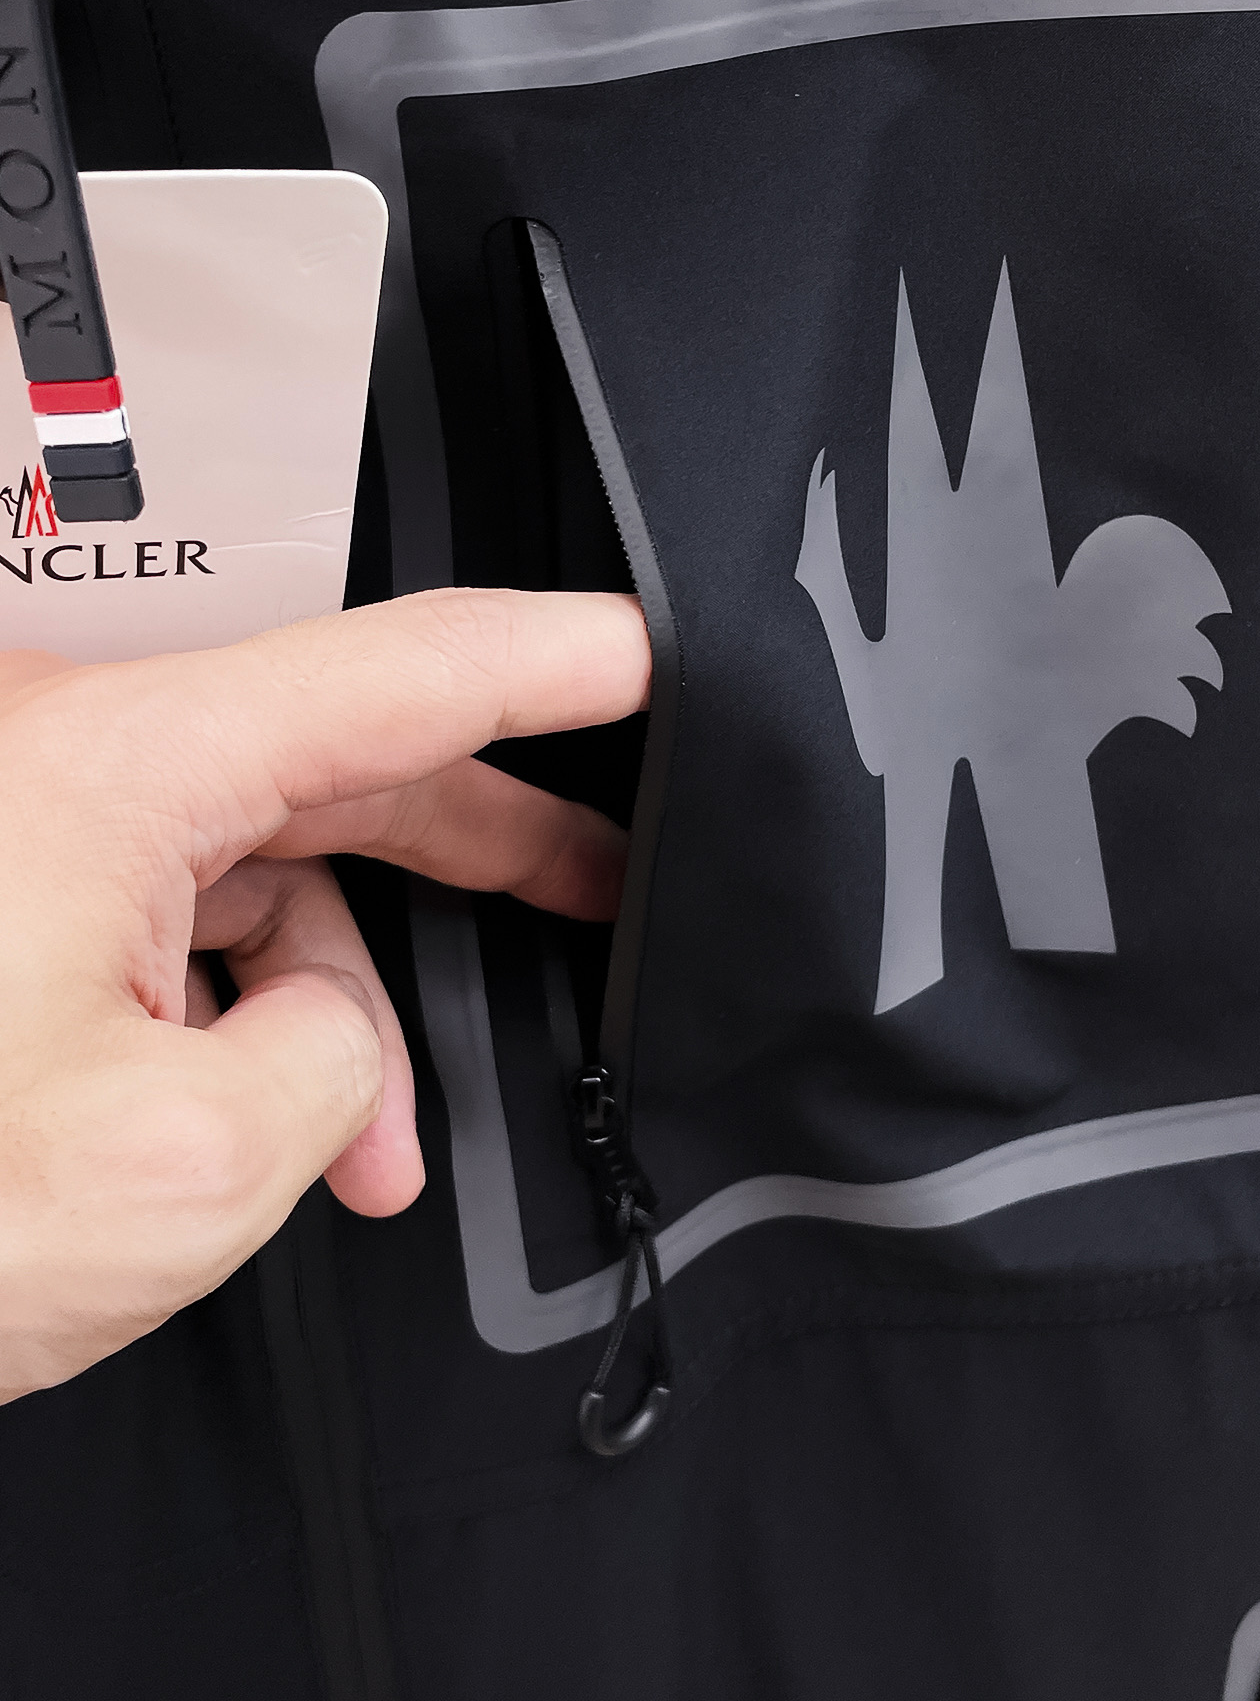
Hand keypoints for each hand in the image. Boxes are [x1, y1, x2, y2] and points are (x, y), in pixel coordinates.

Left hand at [0, 588, 649, 1403]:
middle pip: (333, 759)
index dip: (543, 659)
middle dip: (481, 839)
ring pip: (254, 867)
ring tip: (371, 1146)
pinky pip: (175, 920)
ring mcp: (29, 822)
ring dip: (338, 1005)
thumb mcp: (186, 1163)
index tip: (643, 649)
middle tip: (605, 876)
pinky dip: (242, 1019)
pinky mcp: (8, 888)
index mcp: (108, 768)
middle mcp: (60, 759)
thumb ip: (332, 1059)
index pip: (391, 673)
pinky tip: (268, 1129)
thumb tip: (327, 1030)